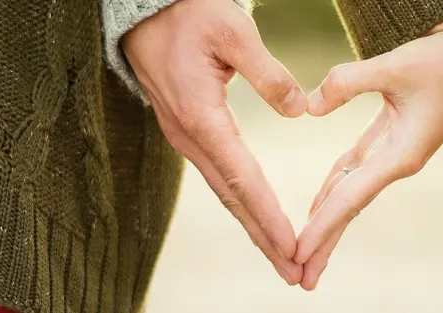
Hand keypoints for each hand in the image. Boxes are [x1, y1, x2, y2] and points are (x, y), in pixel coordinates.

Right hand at [122, 0, 308, 284]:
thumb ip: (268, 73)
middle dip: (263, 238)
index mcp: (202, 117)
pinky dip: (240, 202)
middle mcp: (190, 137)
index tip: (292, 246)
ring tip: (280, 256)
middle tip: (293, 272)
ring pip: (224, 191)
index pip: (243, 178)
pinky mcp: (187, 131)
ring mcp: (185, 137)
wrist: (144, 10)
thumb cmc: (189, 15)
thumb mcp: (233, 31)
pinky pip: (217, 176)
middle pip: (232, 198)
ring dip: (252, 226)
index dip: (269, 216)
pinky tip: (255, 216)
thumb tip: (298, 111)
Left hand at [293, 3, 442, 289]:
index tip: (297, 253)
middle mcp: (397, 162)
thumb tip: (309, 107)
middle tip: (298, 277)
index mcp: (401, 155)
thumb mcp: (395, 65)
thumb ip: (348, 83)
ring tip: (303, 252)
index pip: (351, 199)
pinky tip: (317, 206)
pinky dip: (333, 188)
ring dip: (326, 221)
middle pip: (350, 209)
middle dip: (324, 243)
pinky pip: (354, 170)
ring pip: (350, 193)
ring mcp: (394, 153)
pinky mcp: (390, 138)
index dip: (322, 227)